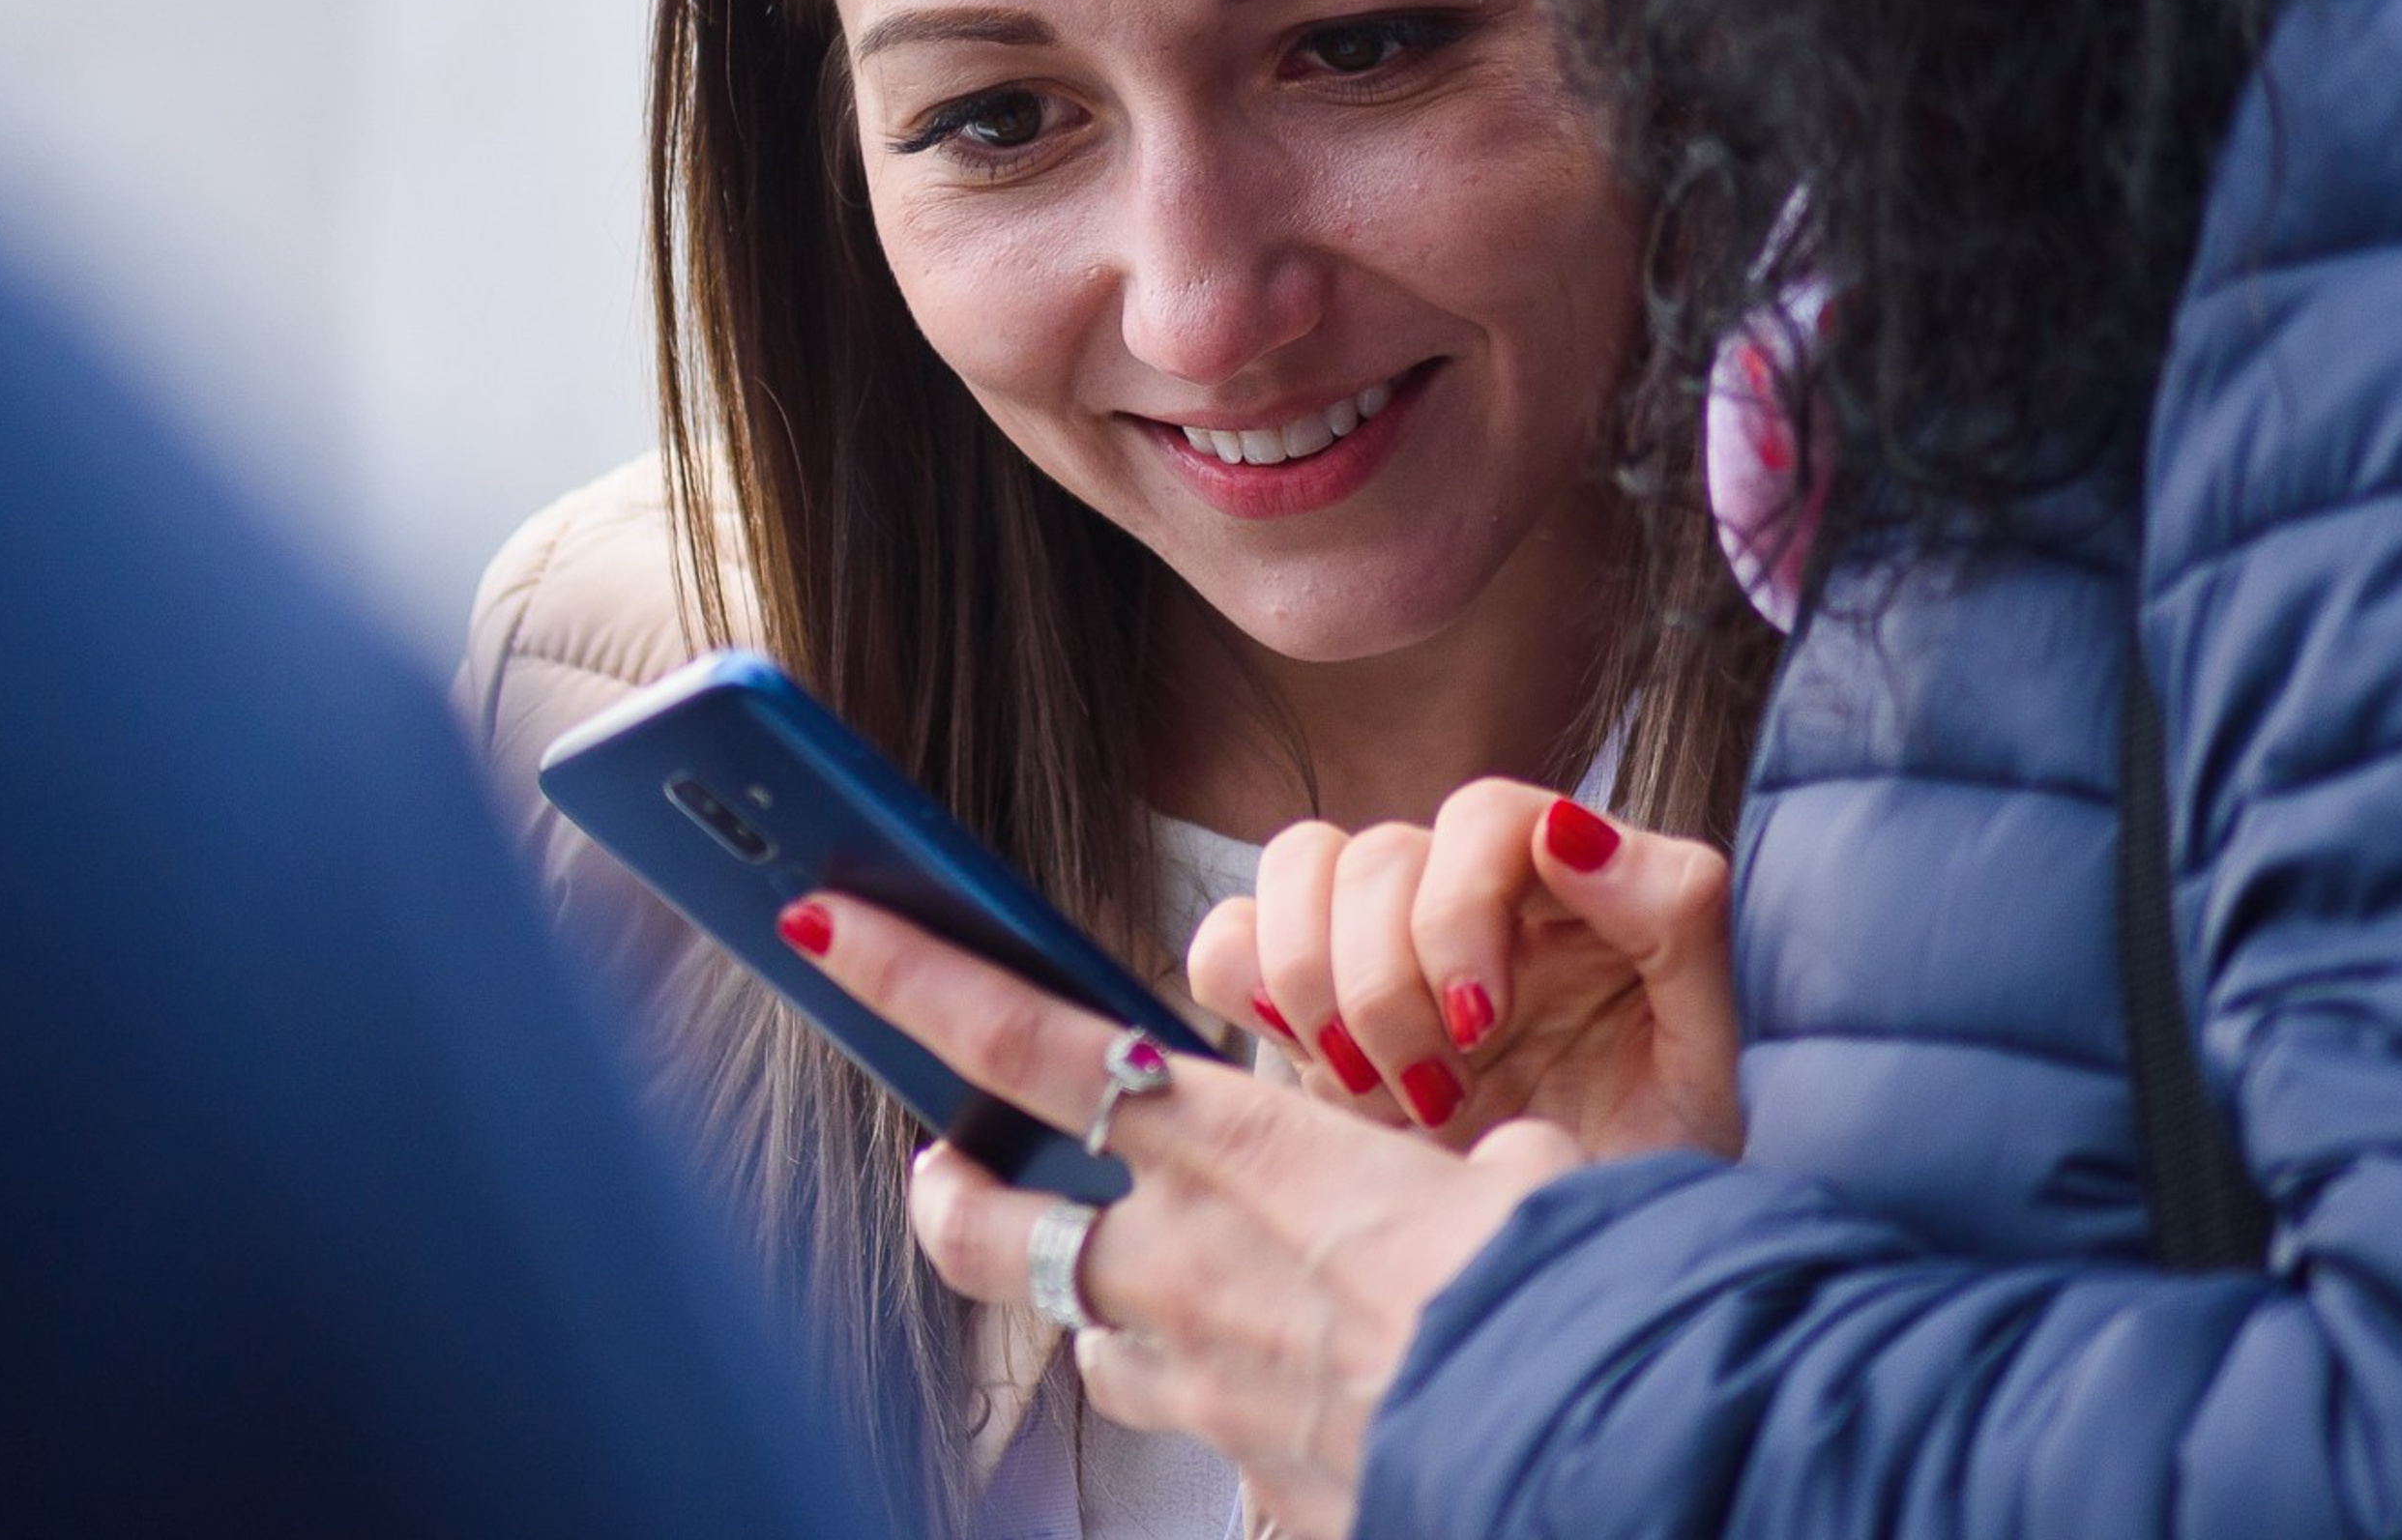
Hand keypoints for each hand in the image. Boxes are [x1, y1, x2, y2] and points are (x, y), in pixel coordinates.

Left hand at [776, 891, 1578, 1539]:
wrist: (1574, 1448)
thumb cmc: (1542, 1279)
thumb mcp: (1501, 1168)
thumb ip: (1444, 1168)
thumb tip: (1481, 1179)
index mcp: (1228, 1138)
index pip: (1025, 1039)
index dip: (913, 978)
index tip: (827, 930)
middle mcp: (1180, 1254)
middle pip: (986, 1219)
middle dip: (942, 1191)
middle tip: (936, 1168)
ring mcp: (1195, 1376)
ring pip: (1086, 1333)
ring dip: (1103, 1306)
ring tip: (1158, 1290)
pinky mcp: (1242, 1472)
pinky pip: (1190, 1425)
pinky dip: (1209, 1398)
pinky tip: (1274, 1389)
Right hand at [1188, 784, 1741, 1162]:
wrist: (1576, 1283)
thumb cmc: (1652, 1168)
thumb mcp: (1702, 1058)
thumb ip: (1672, 915)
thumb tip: (1570, 828)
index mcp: (1566, 887)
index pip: (1482, 815)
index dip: (1459, 907)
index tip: (1479, 1025)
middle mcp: (1467, 894)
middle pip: (1376, 852)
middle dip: (1388, 985)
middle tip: (1435, 1096)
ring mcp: (1379, 941)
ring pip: (1295, 868)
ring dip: (1315, 986)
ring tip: (1374, 1093)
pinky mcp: (1305, 1005)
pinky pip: (1232, 938)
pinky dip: (1245, 986)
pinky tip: (1312, 1070)